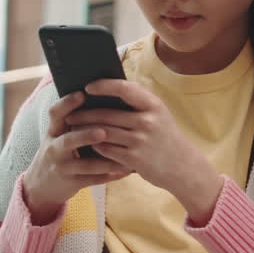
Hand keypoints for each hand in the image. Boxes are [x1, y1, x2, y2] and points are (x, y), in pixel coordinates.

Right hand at [21, 92, 130, 224]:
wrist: (42, 185)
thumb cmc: (59, 152)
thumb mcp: (59, 135)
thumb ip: (75, 120)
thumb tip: (103, 97)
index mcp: (53, 131)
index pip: (56, 114)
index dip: (67, 103)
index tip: (82, 94)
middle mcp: (55, 148)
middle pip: (68, 141)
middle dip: (85, 136)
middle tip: (103, 131)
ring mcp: (63, 167)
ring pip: (86, 165)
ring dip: (107, 162)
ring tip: (125, 157)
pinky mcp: (72, 183)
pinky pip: (94, 180)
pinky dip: (111, 175)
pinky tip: (126, 171)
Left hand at [66, 79, 224, 222]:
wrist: (183, 166)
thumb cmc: (165, 136)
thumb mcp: (158, 114)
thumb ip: (138, 102)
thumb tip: (107, 89)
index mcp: (153, 105)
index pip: (124, 89)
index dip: (104, 86)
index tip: (88, 87)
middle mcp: (147, 121)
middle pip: (108, 113)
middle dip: (85, 113)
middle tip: (70, 113)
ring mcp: (140, 141)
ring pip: (103, 132)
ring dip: (85, 130)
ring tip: (73, 128)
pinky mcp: (134, 159)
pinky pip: (106, 149)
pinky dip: (94, 145)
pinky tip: (86, 143)